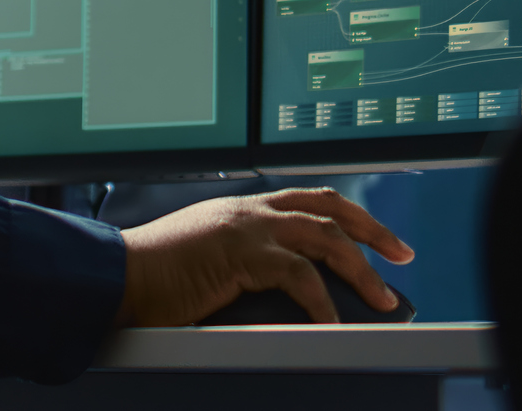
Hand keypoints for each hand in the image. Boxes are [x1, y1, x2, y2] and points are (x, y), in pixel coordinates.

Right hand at [113, 188, 414, 325]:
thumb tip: (292, 296)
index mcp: (244, 209)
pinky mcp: (243, 254)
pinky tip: (335, 322)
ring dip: (361, 269)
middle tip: (401, 254)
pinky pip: (301, 275)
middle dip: (372, 231)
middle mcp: (251, 210)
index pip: (309, 200)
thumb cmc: (157, 276)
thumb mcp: (211, 261)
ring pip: (326, 237)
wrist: (120, 275)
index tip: (375, 235)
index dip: (349, 215)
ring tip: (383, 297)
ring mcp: (248, 227)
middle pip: (330, 208)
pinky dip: (324, 301)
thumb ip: (248, 265)